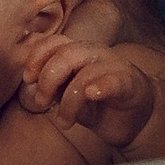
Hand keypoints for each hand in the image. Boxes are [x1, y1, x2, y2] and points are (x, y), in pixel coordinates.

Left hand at [20, 39, 156, 157]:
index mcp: (80, 52)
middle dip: (48, 79)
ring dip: (69, 101)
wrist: (136, 119)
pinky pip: (114, 80)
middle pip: (66, 54)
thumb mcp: (70, 96)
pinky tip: (92, 95)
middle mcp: (97, 54)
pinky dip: (100, 86)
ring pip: (85, 74)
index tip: (28, 79)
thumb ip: (53, 88)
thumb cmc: (100, 105)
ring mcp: (115, 66)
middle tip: (42, 102)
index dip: (37, 57)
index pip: (55, 42)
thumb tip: (31, 84)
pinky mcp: (130, 84)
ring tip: (65, 121)